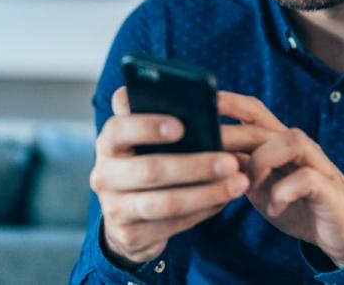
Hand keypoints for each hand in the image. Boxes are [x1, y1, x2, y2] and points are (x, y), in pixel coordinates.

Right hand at [90, 87, 249, 266]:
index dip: (148, 126)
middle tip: (230, 161)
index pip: (119, 128)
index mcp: (109, 142)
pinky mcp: (129, 234)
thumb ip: (166, 122)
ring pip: (165, 203)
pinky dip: (202, 211)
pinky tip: (224, 199)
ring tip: (238, 183)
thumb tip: (208, 110)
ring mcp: (114, 207)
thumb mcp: (146, 141)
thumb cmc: (146, 161)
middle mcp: (105, 174)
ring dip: (206, 193)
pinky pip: (172, 224)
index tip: (181, 125)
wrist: (126, 216)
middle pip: (150, 170)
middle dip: (194, 166)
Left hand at [219, 92, 343, 267]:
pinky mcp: (329, 188)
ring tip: (247, 185)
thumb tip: (202, 154)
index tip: (199, 101)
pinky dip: (285, 192)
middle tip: (205, 151)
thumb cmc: (294, 204)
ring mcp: (316, 164)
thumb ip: (237, 168)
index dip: (228, 102)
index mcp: (277, 143)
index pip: (253, 111)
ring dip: (263, 161)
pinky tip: (273, 207)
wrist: (338, 232)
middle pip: (265, 126)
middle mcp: (298, 147)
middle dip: (233, 135)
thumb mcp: (259, 186)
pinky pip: (307, 178)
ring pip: (291, 141)